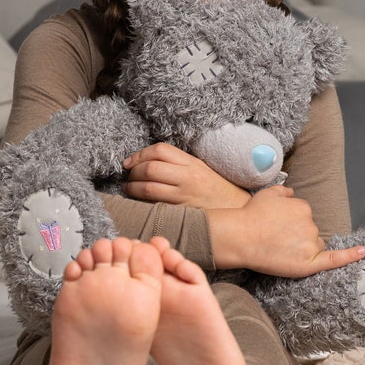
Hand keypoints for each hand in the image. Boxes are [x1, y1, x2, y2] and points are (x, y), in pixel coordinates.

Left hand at [122, 143, 249, 209]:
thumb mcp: (201, 169)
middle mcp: (188, 178)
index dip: (139, 154)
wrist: (236, 211)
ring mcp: (184, 197)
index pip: (160, 150)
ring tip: (129, 189)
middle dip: (133, 172)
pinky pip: (155, 206)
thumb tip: (148, 160)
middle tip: (128, 176)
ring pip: (148, 188)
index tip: (129, 162)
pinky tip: (139, 204)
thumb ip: (178, 162)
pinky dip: (142, 203)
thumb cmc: (216, 190)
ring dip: (132, 188)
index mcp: (192, 163)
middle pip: (150, 168)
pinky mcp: (181, 215)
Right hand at [207, 186, 364, 277]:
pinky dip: (350, 256)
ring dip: (301, 249)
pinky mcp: (309, 263)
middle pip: (309, 232)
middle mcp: (311, 223)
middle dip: (296, 235)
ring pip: (313, 246)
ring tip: (278, 249)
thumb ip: (283, 191)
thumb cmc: (251, 216)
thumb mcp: (267, 194)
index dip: (289, 223)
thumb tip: (292, 192)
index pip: (303, 216)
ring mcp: (311, 243)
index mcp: (303, 207)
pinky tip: (362, 252)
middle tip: (274, 239)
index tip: (276, 226)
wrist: (241, 237)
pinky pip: (334, 259)